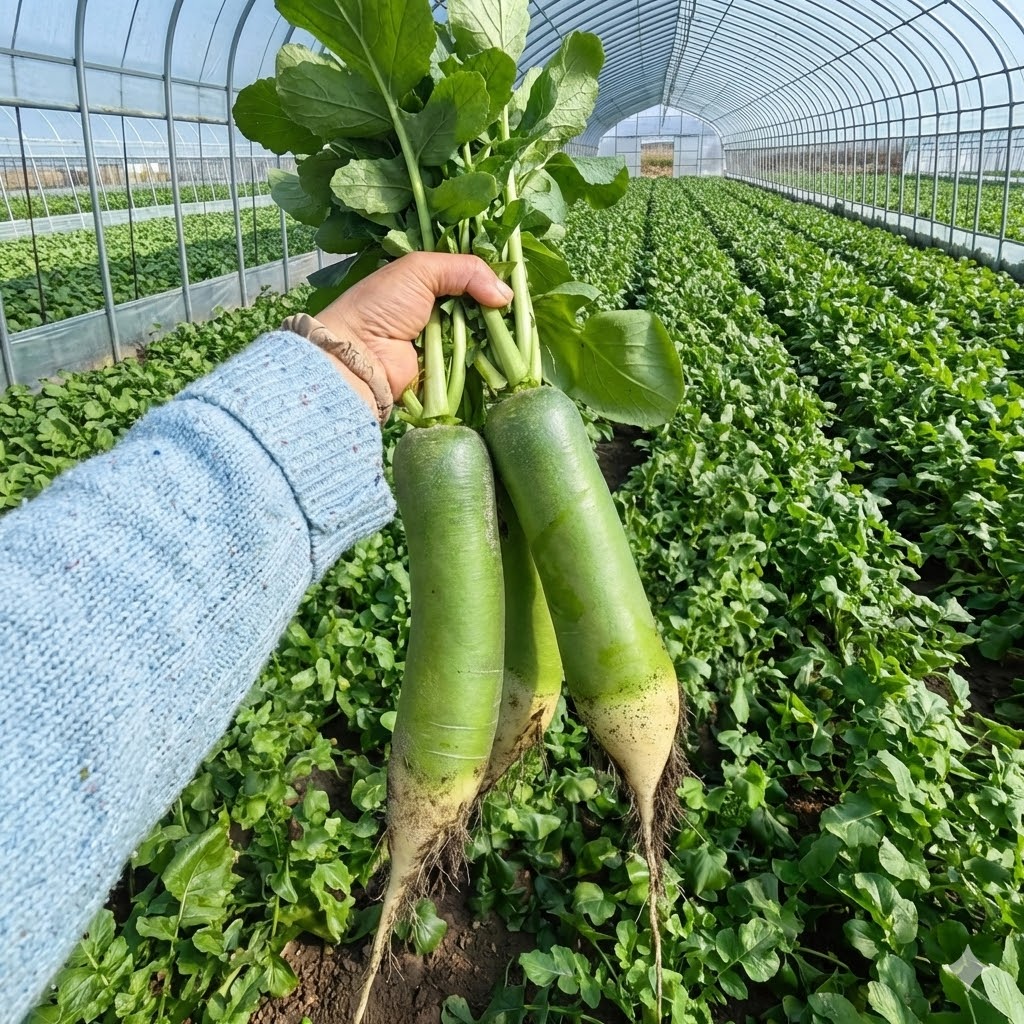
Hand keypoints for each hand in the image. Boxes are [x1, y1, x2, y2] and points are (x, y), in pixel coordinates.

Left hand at [317, 253, 513, 401]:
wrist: (360, 356)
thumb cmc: (381, 305)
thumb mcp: (421, 269)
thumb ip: (465, 270)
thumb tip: (506, 294)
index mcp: (423, 282)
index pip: (464, 273)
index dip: (488, 275)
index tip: (514, 276)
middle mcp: (433, 309)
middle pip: (476, 303)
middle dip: (495, 302)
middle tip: (519, 304)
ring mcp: (440, 340)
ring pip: (478, 331)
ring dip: (494, 329)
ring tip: (515, 324)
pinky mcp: (444, 368)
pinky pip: (472, 359)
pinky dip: (486, 354)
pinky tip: (504, 346)